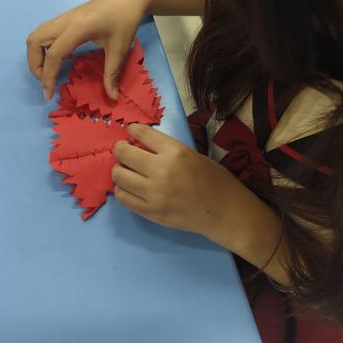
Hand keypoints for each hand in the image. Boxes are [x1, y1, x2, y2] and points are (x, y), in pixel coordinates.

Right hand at [27, 0, 149, 99]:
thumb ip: (112, 73)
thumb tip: (112, 97)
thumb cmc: (126, 19)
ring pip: (37, 35)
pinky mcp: (67, 17)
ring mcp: (64, 17)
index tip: (48, 93)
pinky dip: (44, 46)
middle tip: (46, 81)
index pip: (54, 54)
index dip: (48, 76)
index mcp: (78, 28)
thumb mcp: (120, 48)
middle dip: (34, 64)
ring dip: (36, 54)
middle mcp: (65, 20)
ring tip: (48, 71)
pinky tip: (61, 57)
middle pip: (34, 41)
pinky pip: (46, 31)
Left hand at [111, 124, 258, 240]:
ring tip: (127, 171)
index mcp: (175, 152)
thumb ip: (166, 150)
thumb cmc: (213, 179)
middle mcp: (161, 170)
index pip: (143, 134)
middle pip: (123, 153)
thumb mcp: (192, 154)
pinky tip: (129, 187)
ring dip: (119, 170)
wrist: (224, 212)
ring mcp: (154, 194)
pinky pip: (123, 198)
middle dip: (120, 149)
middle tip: (124, 152)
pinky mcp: (150, 212)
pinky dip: (122, 190)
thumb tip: (140, 144)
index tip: (131, 131)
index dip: (133, 130)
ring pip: (118, 176)